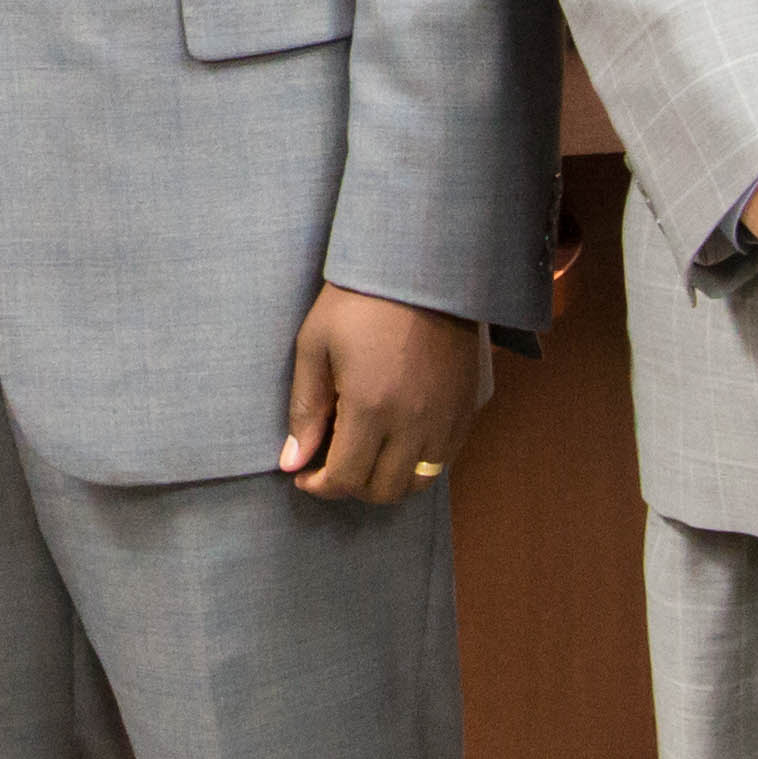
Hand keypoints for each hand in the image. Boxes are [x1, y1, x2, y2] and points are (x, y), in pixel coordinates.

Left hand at [277, 286, 476, 502]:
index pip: (345, 478)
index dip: (319, 486)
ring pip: (417, 483)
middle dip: (350, 486)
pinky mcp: (465, 411)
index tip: (303, 475)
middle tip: (330, 464)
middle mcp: (413, 424)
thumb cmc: (359, 300)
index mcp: (370, 408)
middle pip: (382, 490)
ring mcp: (445, 420)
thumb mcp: (315, 345)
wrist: (421, 268)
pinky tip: (395, 440)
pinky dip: (416, 465)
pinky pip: (443, 462)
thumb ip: (305, 409)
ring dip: (386, 481)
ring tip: (364, 455)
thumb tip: (292, 462)